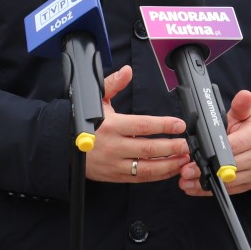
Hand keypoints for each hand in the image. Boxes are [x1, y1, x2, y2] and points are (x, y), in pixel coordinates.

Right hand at [84, 66, 190, 183]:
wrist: (62, 145)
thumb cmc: (80, 121)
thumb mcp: (95, 99)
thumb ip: (113, 84)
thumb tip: (127, 71)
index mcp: (111, 125)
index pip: (142, 126)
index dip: (163, 125)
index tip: (179, 124)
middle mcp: (114, 146)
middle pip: (149, 149)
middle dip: (172, 148)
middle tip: (187, 145)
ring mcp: (115, 163)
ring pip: (146, 168)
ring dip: (168, 165)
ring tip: (184, 159)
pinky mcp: (115, 176)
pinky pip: (140, 178)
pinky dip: (158, 175)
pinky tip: (170, 169)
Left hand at [178, 89, 250, 195]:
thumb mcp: (247, 114)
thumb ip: (240, 106)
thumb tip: (244, 95)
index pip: (232, 146)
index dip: (212, 152)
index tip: (195, 153)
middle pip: (228, 167)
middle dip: (205, 170)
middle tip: (184, 170)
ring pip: (227, 182)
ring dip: (204, 184)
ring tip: (185, 181)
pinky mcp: (249, 185)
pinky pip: (229, 191)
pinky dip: (211, 191)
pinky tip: (195, 188)